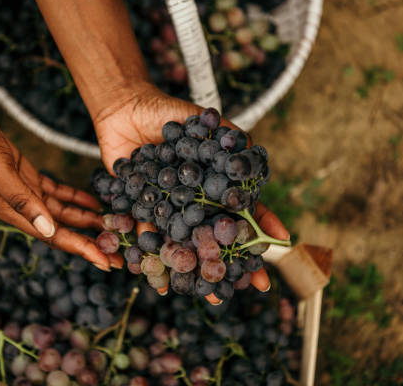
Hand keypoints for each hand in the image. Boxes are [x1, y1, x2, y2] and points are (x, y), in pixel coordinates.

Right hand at [0, 104, 121, 270]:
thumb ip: (22, 201)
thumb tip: (48, 230)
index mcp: (14, 212)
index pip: (55, 237)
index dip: (82, 249)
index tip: (105, 262)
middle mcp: (23, 208)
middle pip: (64, 231)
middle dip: (92, 242)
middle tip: (120, 255)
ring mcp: (27, 193)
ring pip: (64, 213)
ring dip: (88, 221)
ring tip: (114, 227)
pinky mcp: (29, 178)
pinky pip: (58, 193)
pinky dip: (77, 198)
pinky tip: (95, 203)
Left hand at [95, 84, 288, 299]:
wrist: (123, 110)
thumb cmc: (167, 114)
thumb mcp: (203, 121)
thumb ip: (228, 136)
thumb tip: (254, 152)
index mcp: (212, 185)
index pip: (242, 209)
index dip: (260, 227)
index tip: (279, 246)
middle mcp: (193, 202)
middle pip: (216, 235)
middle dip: (232, 260)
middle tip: (247, 286)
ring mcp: (168, 208)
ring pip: (185, 243)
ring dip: (195, 268)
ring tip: (205, 293)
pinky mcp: (140, 209)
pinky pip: (147, 236)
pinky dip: (152, 257)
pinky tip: (161, 280)